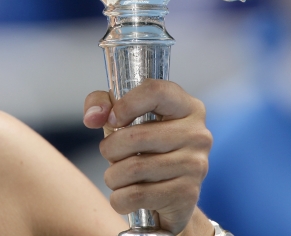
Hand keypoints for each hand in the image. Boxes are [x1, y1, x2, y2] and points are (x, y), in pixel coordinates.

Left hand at [83, 80, 212, 235]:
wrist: (170, 196)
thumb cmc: (145, 148)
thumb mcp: (125, 118)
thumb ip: (102, 104)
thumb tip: (92, 117)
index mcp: (186, 106)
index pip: (155, 92)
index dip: (125, 104)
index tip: (112, 120)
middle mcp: (197, 134)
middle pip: (136, 136)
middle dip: (110, 148)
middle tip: (110, 154)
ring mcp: (195, 166)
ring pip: (134, 169)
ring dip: (112, 176)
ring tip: (117, 176)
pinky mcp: (187, 195)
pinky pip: (136, 196)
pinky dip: (119, 198)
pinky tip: (125, 195)